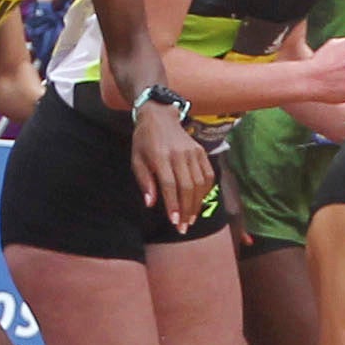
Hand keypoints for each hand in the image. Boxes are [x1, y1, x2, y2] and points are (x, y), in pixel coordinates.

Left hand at [126, 96, 216, 228]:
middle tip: (184, 227)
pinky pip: (207, 175)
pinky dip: (205, 191)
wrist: (159, 117)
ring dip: (196, 204)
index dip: (173, 205)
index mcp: (160, 156)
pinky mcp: (201, 151)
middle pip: (187, 187)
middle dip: (186, 210)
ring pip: (199, 183)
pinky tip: (198, 201)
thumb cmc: (144, 142)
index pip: (170, 185)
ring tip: (191, 218)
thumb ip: (144, 182)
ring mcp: (193, 152)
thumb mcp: (137, 160)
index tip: (175, 222)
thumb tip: (151, 204)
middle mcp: (179, 154)